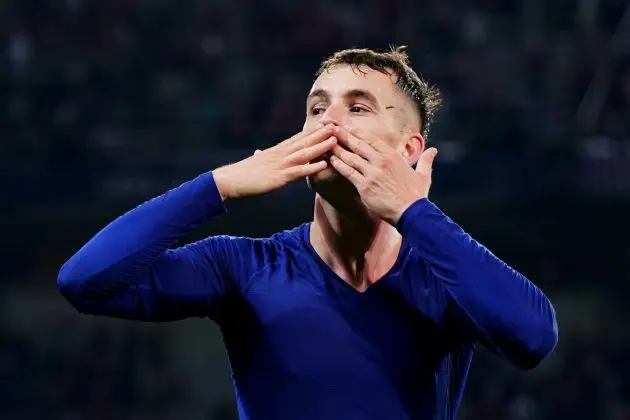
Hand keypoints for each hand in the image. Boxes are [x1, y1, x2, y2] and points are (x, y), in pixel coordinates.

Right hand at [213, 124, 336, 199]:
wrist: (229, 180)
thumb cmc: (241, 174)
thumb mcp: (254, 162)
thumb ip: (260, 156)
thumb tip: (259, 152)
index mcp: (275, 151)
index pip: (296, 138)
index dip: (311, 131)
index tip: (324, 124)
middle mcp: (279, 154)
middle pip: (303, 141)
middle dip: (320, 134)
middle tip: (336, 125)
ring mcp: (280, 164)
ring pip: (304, 153)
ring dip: (320, 146)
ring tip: (335, 140)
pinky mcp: (278, 177)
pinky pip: (298, 171)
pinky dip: (311, 167)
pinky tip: (323, 165)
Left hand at [328, 126, 437, 224]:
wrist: (412, 213)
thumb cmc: (416, 196)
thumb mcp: (423, 175)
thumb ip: (426, 160)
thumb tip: (433, 150)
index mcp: (393, 156)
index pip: (371, 139)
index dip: (357, 132)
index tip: (347, 125)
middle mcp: (381, 161)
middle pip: (358, 144)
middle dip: (342, 135)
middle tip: (330, 128)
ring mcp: (372, 173)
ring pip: (350, 157)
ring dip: (337, 148)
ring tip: (325, 142)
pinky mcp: (365, 186)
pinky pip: (348, 172)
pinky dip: (339, 165)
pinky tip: (331, 160)